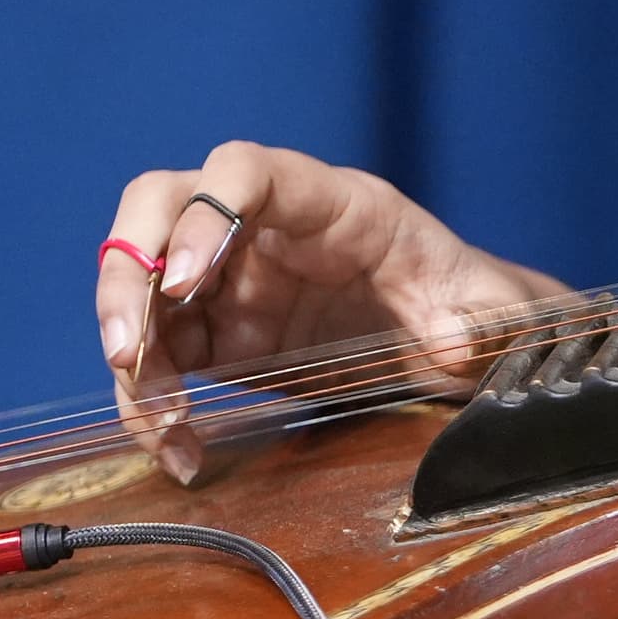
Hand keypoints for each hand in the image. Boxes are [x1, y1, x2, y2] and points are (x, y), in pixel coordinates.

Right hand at [98, 144, 559, 480]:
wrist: (458, 340)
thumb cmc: (469, 301)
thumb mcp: (491, 308)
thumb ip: (483, 319)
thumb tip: (457, 341)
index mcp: (331, 203)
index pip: (246, 171)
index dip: (205, 214)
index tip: (188, 279)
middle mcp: (264, 228)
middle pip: (159, 206)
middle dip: (128, 272)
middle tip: (126, 348)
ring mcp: (230, 277)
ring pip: (143, 286)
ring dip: (132, 352)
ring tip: (162, 425)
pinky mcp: (217, 333)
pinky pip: (158, 353)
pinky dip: (151, 400)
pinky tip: (177, 447)